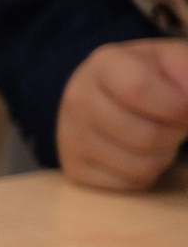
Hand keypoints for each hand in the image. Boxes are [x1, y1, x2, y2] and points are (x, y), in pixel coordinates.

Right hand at [57, 39, 187, 188]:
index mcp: (105, 64)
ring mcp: (70, 136)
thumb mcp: (174, 62)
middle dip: (174, 134)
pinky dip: (145, 174)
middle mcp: (78, 99)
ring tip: (156, 136)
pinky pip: (129, 184)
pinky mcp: (74, 169)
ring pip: (140, 166)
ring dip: (162, 155)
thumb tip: (187, 105)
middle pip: (145, 135)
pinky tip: (136, 153)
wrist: (106, 94)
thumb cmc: (151, 77)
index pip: (137, 89)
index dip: (175, 106)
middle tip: (173, 122)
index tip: (186, 108)